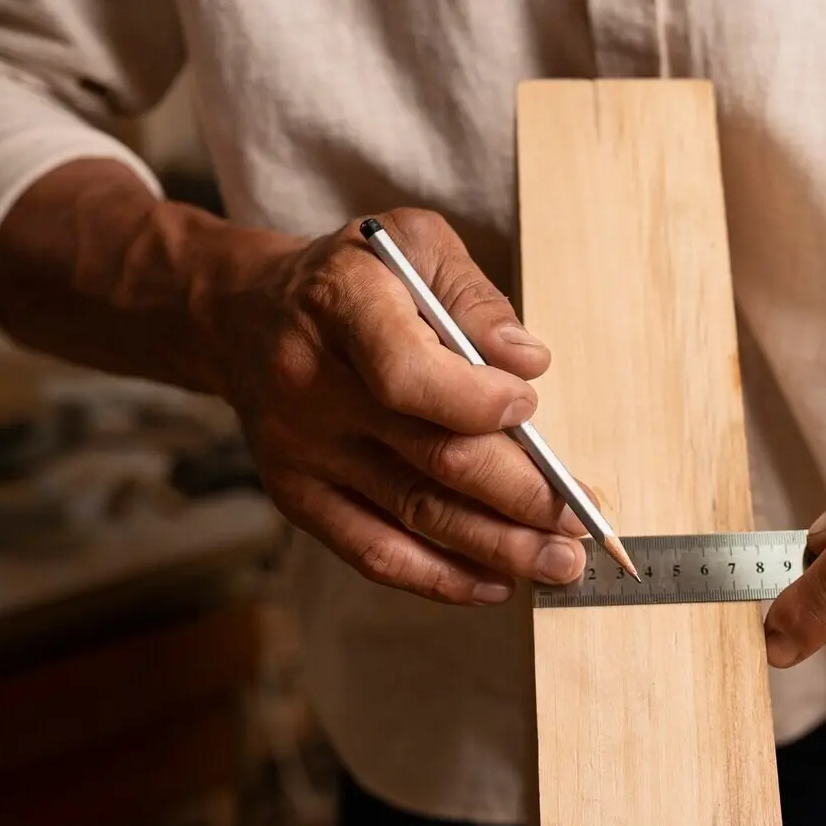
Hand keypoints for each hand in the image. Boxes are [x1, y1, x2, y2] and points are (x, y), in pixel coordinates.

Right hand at [204, 208, 591, 603]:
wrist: (245, 317)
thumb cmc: (355, 277)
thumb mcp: (414, 244)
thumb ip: (473, 297)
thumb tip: (528, 362)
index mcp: (341, 306)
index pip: (408, 374)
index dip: (477, 402)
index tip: (529, 411)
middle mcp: (312, 385)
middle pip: (431, 457)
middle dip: (520, 496)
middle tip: (580, 521)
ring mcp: (301, 451)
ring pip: (413, 514)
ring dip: (497, 546)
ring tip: (561, 562)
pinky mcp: (298, 495)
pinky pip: (372, 552)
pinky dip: (439, 577)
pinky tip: (495, 582)